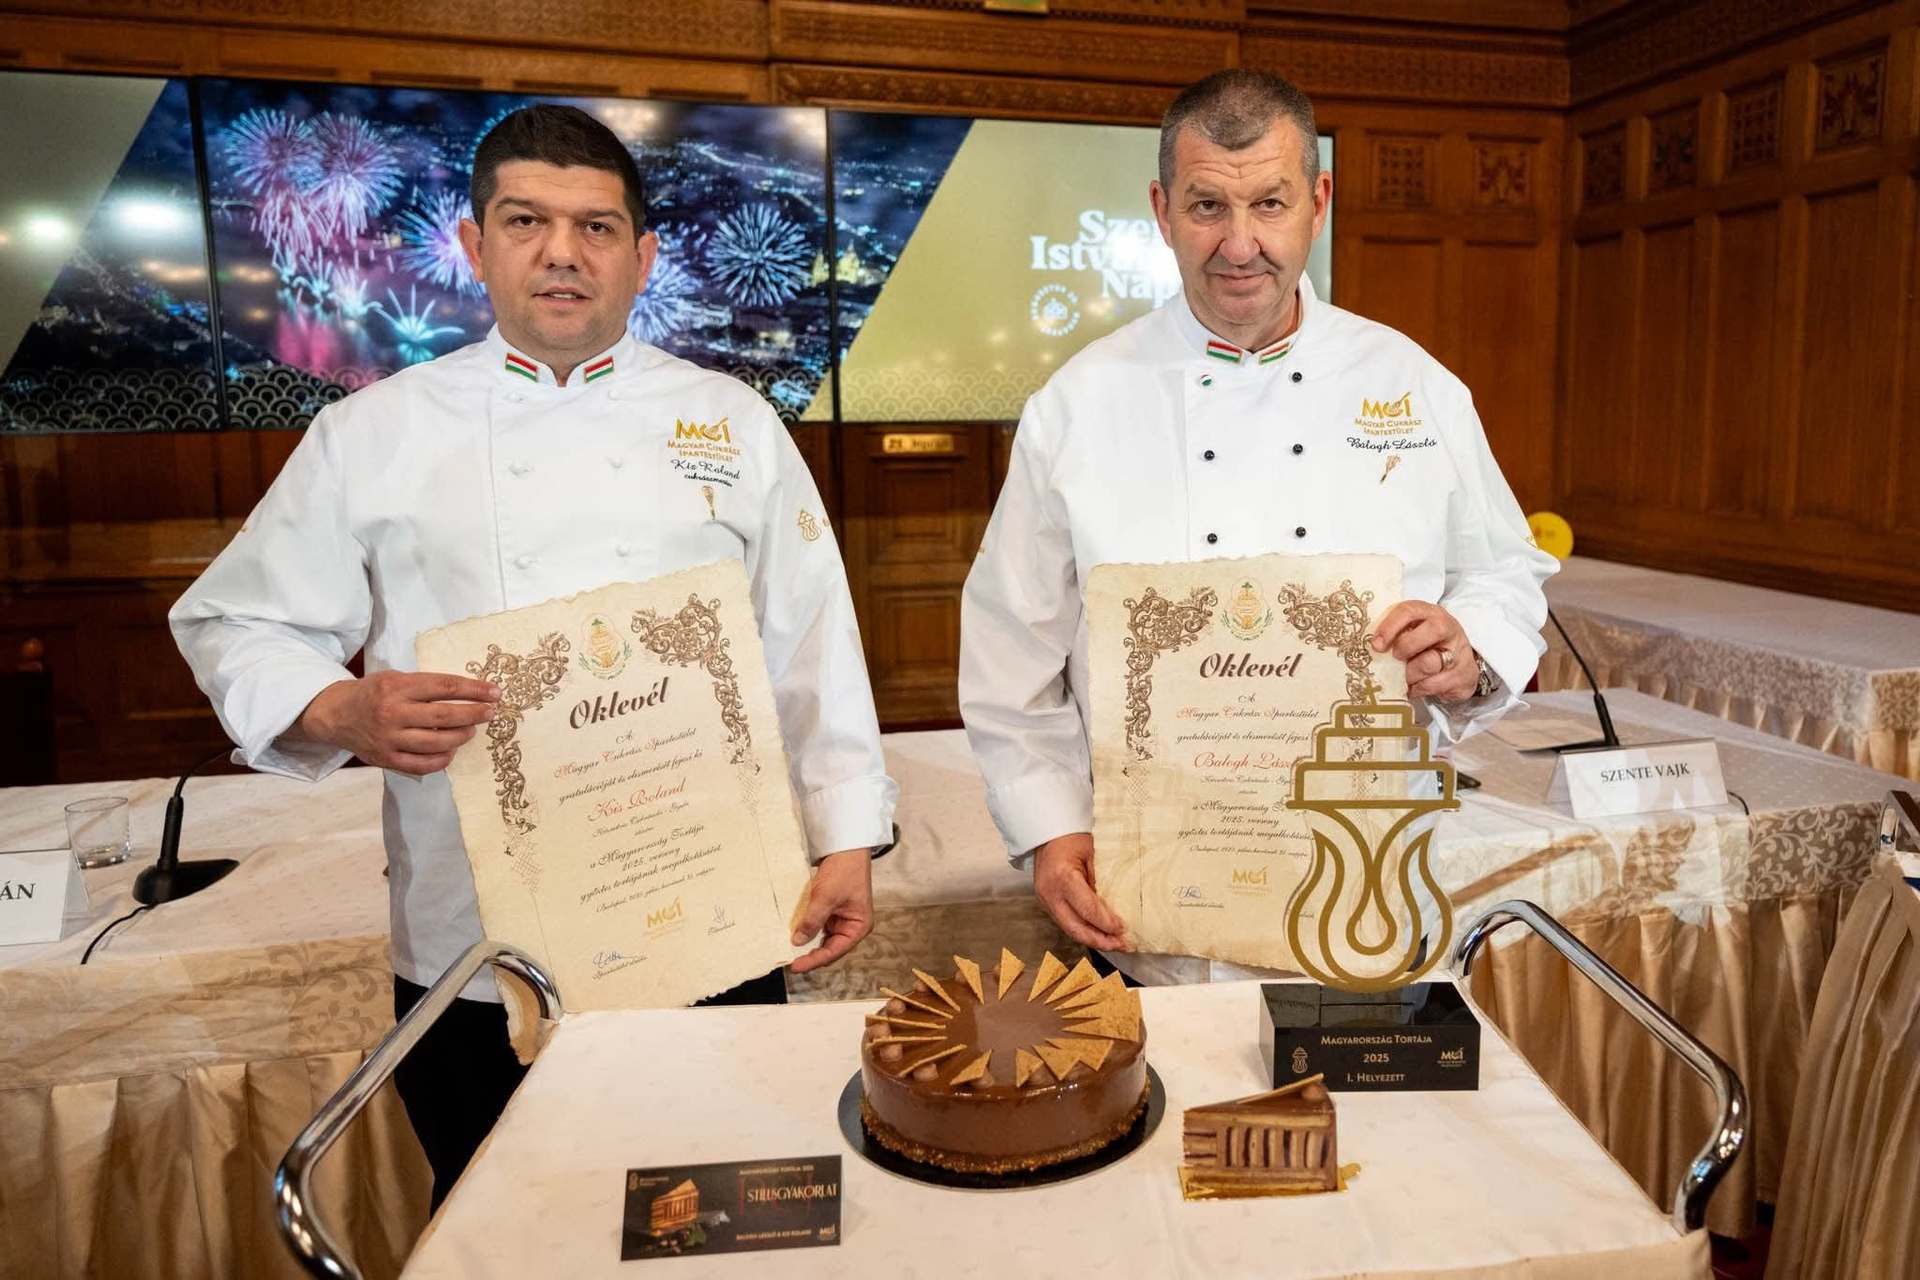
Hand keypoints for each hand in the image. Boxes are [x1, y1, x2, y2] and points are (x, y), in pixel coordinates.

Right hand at [294, 671, 500, 775]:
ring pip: (436, 743)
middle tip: (491, 712)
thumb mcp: (396, 678)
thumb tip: (469, 693)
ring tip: (471, 730)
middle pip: (444, 716)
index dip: (473, 690)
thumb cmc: (373, 693)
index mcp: (397, 687)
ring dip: (461, 737)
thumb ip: (425, 685)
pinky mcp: (386, 759)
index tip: (494, 692)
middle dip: (474, 714)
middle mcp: (393, 713)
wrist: (336, 714)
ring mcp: (389, 739)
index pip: (444, 687)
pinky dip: (442, 760)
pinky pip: (422, 765)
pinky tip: (451, 751)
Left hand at [789, 849, 873, 973]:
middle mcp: (850, 927)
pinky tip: (792, 932)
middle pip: (828, 949)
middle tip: (788, 960)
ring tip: (787, 949)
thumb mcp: (826, 897)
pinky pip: (816, 925)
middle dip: (809, 954)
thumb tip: (797, 941)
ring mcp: (840, 919)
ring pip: (821, 938)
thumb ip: (813, 920)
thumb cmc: (845, 870)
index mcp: (858, 928)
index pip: (834, 952)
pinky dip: (805, 928)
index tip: (795, 966)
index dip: (814, 960)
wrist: (846, 847)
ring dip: (806, 942)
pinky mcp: (830, 910)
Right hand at [1033, 832, 1127, 950]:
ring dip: (1093, 939)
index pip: (1087, 910)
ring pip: (1070, 929)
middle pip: (1076, 928)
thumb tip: (1120, 907)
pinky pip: (1066, 923)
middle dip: (1100, 940)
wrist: (1048, 831)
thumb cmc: (1072, 837)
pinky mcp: (1047, 903)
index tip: (1123, 929)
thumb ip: (1104, 881)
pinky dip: (1083, 931)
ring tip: (1114, 944)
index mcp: (1062, 878)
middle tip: (1121, 944)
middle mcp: (1050, 893)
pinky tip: (1099, 934)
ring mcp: (1045, 900)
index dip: (1106, 923)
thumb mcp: (1094, 855)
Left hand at [1371, 601, 1479, 702]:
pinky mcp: (1464, 675)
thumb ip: (1394, 634)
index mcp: (1430, 613)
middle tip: (1396, 658)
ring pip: (1430, 663)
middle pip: (1432, 630)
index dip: (1390, 626)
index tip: (1376, 644)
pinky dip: (1418, 689)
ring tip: (1405, 677)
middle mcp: (1448, 629)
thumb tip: (1368, 646)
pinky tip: (1415, 687)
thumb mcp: (1412, 633)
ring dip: (1410, 674)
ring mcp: (1459, 652)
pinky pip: (1434, 684)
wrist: (1460, 665)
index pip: (1410, 610)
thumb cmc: (1427, 647)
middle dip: (1406, 647)